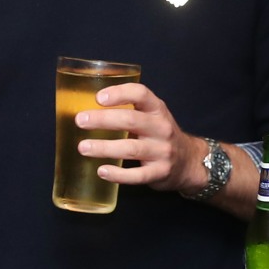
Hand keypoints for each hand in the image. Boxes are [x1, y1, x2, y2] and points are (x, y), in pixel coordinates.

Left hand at [73, 81, 203, 192]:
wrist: (189, 161)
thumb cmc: (160, 135)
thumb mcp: (152, 117)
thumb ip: (128, 111)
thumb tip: (87, 111)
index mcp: (157, 109)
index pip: (140, 94)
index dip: (119, 93)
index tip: (98, 97)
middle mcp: (161, 128)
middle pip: (130, 120)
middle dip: (103, 119)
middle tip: (80, 121)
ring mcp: (162, 151)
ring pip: (131, 148)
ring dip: (104, 147)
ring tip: (83, 147)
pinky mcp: (160, 172)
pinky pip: (137, 175)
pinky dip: (118, 174)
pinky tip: (102, 171)